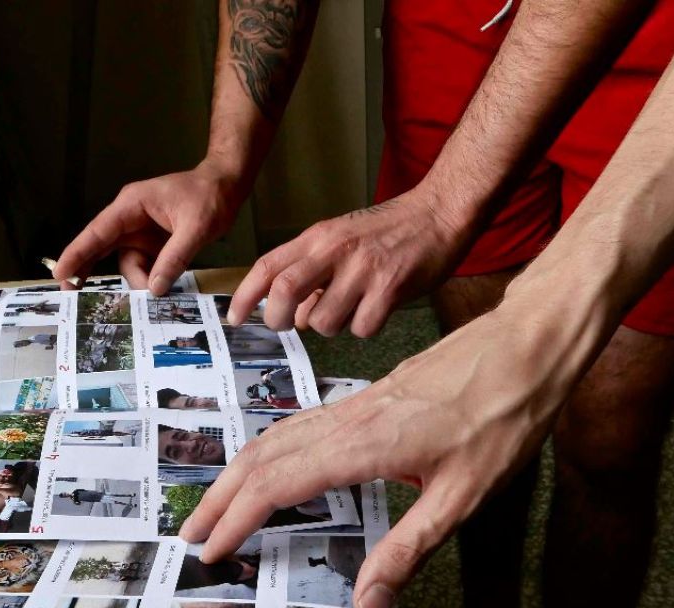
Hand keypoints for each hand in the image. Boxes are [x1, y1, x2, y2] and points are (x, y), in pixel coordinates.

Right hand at [54, 159, 245, 293]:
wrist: (227, 186)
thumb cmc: (210, 197)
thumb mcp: (196, 227)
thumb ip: (175, 257)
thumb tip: (154, 288)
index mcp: (132, 205)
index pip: (98, 231)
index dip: (77, 252)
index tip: (60, 272)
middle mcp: (131, 219)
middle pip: (101, 247)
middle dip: (87, 269)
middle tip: (73, 295)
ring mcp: (141, 232)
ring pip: (128, 263)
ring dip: (137, 282)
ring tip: (153, 297)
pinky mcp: (154, 244)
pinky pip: (145, 266)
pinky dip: (149, 280)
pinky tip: (157, 292)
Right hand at [179, 305, 577, 607]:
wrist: (524, 347)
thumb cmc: (502, 416)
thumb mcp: (462, 497)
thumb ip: (408, 549)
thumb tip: (369, 602)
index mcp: (362, 445)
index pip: (276, 485)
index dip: (237, 520)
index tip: (211, 551)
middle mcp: (346, 419)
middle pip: (260, 457)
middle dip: (220, 497)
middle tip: (193, 534)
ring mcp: (353, 403)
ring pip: (275, 435)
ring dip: (238, 471)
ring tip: (219, 503)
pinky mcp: (367, 396)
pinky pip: (299, 423)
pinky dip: (269, 450)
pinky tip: (274, 464)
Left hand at [227, 192, 463, 336]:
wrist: (439, 212)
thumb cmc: (388, 231)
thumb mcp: (341, 239)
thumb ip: (312, 270)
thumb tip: (293, 315)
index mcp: (319, 237)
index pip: (270, 266)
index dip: (246, 295)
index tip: (233, 318)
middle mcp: (336, 251)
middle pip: (285, 291)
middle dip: (278, 318)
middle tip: (287, 326)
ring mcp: (363, 270)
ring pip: (324, 321)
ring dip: (331, 326)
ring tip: (350, 308)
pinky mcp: (391, 288)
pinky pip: (362, 329)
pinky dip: (365, 328)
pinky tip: (377, 309)